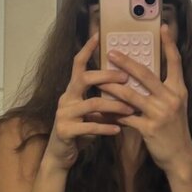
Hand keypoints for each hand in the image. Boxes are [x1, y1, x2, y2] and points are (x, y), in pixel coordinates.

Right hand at [44, 32, 136, 170]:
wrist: (60, 155)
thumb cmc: (79, 131)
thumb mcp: (89, 113)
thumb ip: (101, 100)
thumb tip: (124, 87)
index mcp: (72, 91)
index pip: (77, 65)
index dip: (86, 50)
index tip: (98, 36)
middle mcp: (65, 99)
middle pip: (84, 79)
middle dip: (107, 76)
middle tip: (126, 77)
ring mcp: (63, 114)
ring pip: (91, 104)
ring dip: (113, 106)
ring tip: (130, 110)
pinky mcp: (65, 131)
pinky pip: (89, 126)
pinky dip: (105, 128)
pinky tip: (119, 129)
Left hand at [101, 24, 191, 173]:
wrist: (180, 155)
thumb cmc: (174, 129)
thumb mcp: (174, 106)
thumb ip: (163, 90)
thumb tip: (144, 74)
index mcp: (178, 90)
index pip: (175, 62)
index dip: (170, 44)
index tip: (164, 27)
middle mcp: (171, 99)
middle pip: (146, 75)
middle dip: (127, 63)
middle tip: (112, 53)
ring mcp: (160, 114)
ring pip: (131, 96)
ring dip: (112, 87)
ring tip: (98, 80)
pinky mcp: (149, 129)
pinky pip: (125, 117)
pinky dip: (111, 113)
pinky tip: (100, 110)